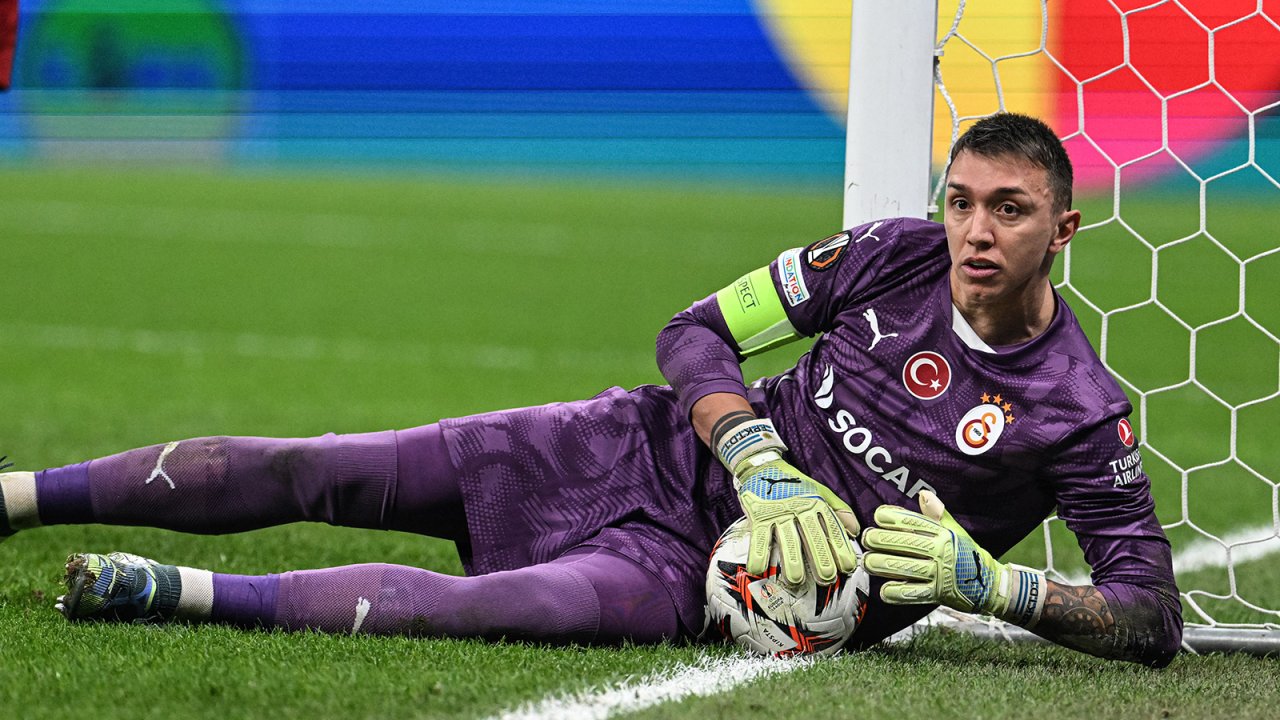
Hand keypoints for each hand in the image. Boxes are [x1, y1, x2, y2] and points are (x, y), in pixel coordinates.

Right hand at [734, 453, 859, 585]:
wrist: (762, 465)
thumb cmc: (793, 484)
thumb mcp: (820, 491)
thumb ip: (839, 510)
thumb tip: (856, 531)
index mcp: (816, 503)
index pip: (832, 528)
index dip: (841, 548)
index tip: (848, 567)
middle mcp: (799, 507)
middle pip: (812, 535)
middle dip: (821, 558)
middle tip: (826, 578)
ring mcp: (777, 512)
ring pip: (787, 539)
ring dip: (792, 561)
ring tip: (796, 580)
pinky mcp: (757, 514)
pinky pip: (758, 537)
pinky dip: (758, 553)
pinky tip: (759, 569)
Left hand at [862, 491, 1042, 624]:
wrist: (990, 584)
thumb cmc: (966, 554)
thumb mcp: (954, 531)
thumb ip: (936, 515)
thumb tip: (924, 494)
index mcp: (943, 534)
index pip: (915, 522)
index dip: (893, 518)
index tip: (877, 516)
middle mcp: (941, 552)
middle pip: (906, 543)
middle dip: (881, 540)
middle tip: (866, 539)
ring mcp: (939, 574)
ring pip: (905, 568)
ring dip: (882, 565)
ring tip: (867, 562)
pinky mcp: (938, 595)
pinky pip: (913, 594)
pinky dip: (896, 593)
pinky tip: (882, 590)